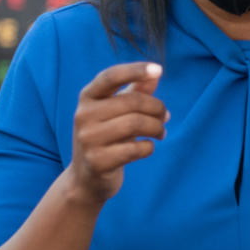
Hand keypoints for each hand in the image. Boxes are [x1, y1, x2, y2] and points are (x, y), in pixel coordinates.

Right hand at [68, 62, 166, 204]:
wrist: (86, 179)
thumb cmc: (107, 138)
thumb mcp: (116, 112)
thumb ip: (135, 91)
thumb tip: (155, 74)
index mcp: (87, 97)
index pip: (111, 76)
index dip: (135, 70)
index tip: (159, 69)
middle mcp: (83, 115)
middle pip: (132, 102)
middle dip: (157, 108)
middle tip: (165, 117)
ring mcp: (88, 139)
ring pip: (136, 124)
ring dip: (157, 128)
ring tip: (161, 132)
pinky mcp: (98, 162)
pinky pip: (135, 149)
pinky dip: (149, 147)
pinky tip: (147, 147)